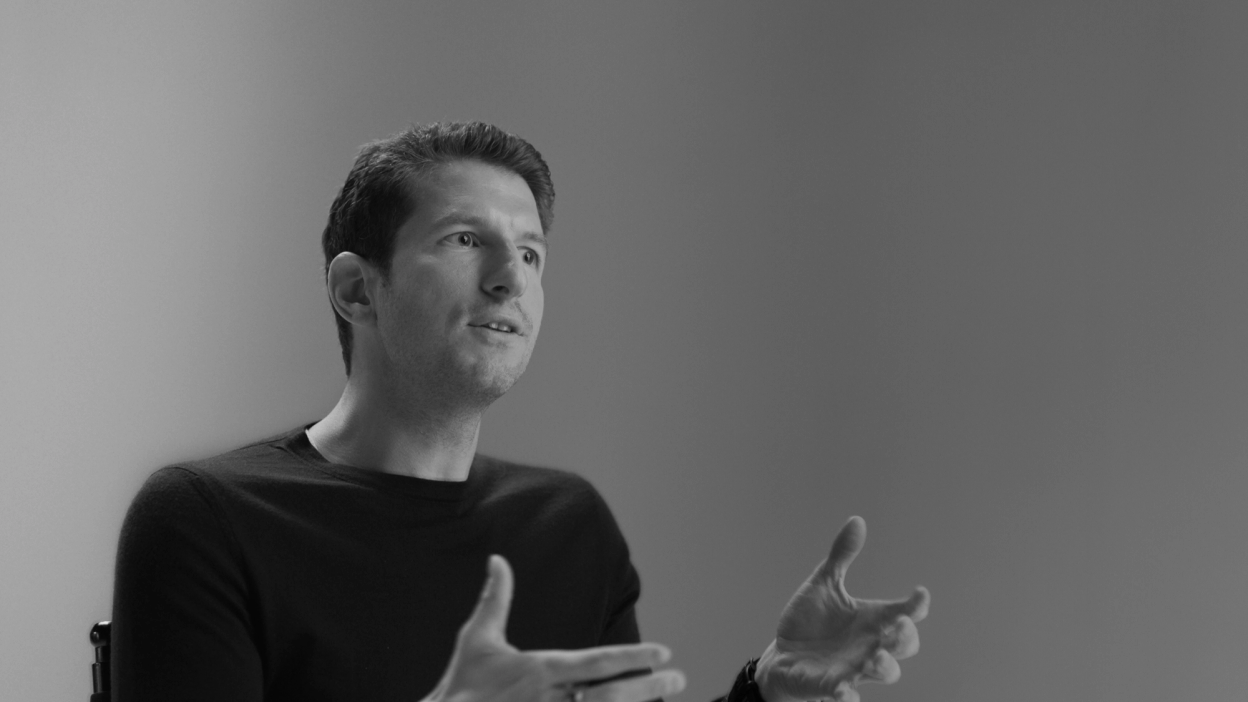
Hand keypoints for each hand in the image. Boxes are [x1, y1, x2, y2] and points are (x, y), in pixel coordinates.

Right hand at [425, 555, 686, 701]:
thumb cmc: (462, 686)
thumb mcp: (477, 639)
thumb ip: (496, 599)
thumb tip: (498, 560)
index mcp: (541, 671)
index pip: (597, 662)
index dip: (633, 657)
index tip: (664, 652)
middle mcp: (552, 699)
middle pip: (613, 695)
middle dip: (649, 686)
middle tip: (678, 678)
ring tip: (666, 696)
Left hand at [755, 517, 928, 701]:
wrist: (782, 654)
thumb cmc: (811, 622)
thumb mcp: (824, 584)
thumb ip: (842, 555)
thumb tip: (857, 520)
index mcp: (872, 620)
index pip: (906, 613)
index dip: (917, 606)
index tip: (919, 594)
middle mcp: (870, 645)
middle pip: (904, 645)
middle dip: (906, 637)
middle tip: (898, 625)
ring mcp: (853, 667)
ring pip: (883, 672)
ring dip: (884, 666)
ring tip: (876, 657)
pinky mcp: (830, 685)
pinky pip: (844, 695)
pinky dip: (846, 696)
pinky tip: (843, 692)